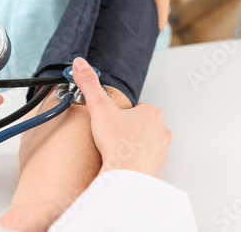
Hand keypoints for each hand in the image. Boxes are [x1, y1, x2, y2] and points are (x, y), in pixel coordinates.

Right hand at [72, 58, 171, 175]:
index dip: (121, 113)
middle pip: (141, 124)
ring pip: (144, 142)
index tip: (111, 120)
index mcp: (151, 113)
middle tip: (112, 134)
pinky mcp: (155, 166)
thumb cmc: (119, 144)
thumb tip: (80, 65)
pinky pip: (144, 160)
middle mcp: (160, 130)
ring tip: (115, 149)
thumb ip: (90, 85)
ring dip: (132, 145)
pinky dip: (134, 161)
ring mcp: (160, 150)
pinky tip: (121, 162)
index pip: (136, 107)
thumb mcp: (100, 108)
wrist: (126, 175)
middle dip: (127, 128)